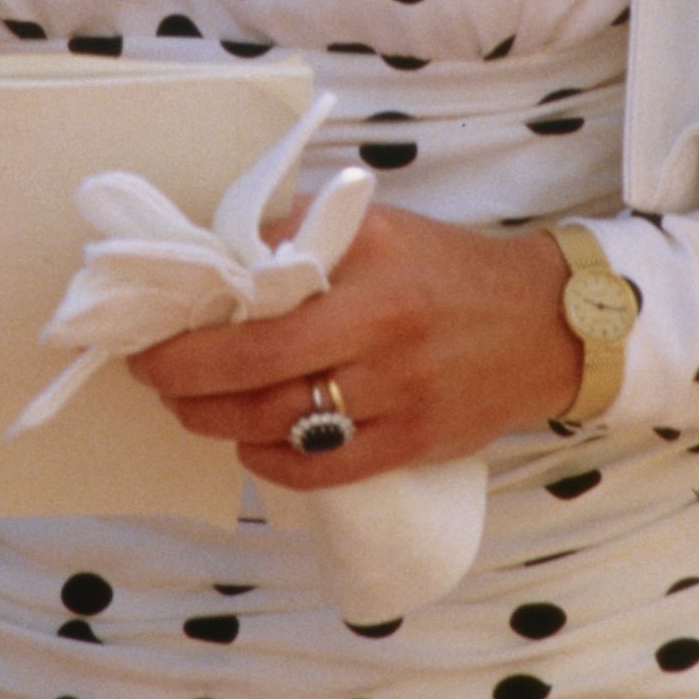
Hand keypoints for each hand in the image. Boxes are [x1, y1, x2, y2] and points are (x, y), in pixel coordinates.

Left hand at [135, 208, 578, 490]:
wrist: (544, 324)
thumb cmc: (446, 269)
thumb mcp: (379, 229)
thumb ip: (304, 238)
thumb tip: (217, 259)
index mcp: (372, 267)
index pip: (262, 301)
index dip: (196, 328)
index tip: (154, 330)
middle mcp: (385, 331)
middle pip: (260, 370)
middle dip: (188, 379)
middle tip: (154, 374)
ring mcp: (401, 394)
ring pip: (282, 424)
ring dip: (216, 421)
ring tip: (188, 407)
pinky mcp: (413, 444)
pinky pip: (323, 469)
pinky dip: (270, 462)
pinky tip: (248, 445)